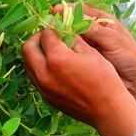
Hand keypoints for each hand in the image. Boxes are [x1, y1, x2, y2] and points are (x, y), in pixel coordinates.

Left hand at [21, 28, 135, 135]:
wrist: (108, 111)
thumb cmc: (104, 80)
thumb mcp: (92, 53)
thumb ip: (74, 39)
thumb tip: (65, 29)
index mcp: (57, 58)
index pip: (46, 35)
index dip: (53, 27)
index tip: (58, 25)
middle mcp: (44, 73)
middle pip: (27, 48)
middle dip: (36, 38)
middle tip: (48, 36)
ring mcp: (43, 87)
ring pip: (27, 64)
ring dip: (34, 54)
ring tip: (49, 51)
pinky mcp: (46, 97)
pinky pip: (34, 78)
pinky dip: (38, 68)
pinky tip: (53, 67)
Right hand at [51, 3, 135, 127]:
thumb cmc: (130, 58)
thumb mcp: (114, 41)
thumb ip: (96, 30)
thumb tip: (75, 17)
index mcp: (103, 21)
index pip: (81, 10)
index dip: (67, 10)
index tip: (54, 11)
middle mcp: (93, 31)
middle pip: (72, 23)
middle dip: (60, 24)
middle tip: (47, 27)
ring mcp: (88, 45)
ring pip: (70, 38)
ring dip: (60, 38)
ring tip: (47, 39)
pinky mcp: (85, 59)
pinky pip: (72, 52)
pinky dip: (64, 51)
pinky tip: (54, 53)